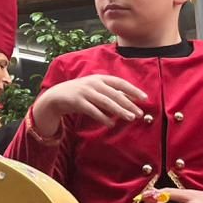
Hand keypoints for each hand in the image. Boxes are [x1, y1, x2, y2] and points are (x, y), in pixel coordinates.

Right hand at [30, 74, 147, 137]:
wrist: (57, 96)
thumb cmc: (81, 93)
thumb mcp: (95, 89)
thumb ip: (110, 93)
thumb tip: (131, 101)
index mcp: (99, 78)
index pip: (120, 82)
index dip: (133, 90)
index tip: (144, 98)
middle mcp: (93, 83)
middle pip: (115, 94)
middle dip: (128, 104)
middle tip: (139, 113)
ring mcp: (85, 92)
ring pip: (106, 102)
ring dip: (119, 111)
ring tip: (130, 118)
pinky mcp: (77, 102)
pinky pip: (93, 111)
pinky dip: (103, 117)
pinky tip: (111, 123)